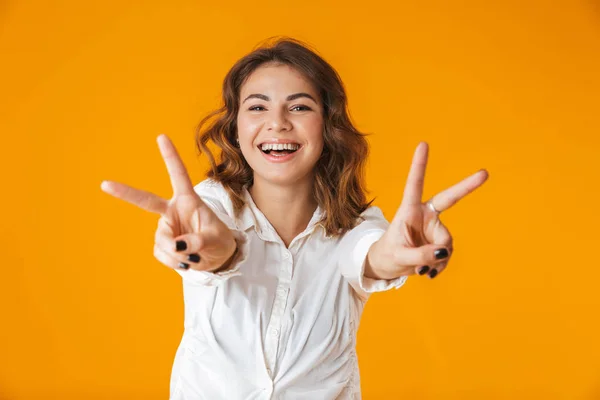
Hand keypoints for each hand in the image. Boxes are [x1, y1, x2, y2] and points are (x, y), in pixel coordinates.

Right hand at [100, 134, 236, 271]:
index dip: (170, 156)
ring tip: (194, 258)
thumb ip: (199, 240)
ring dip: (177, 253)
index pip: (178, 175)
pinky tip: (186, 263)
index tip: (161, 136)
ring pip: (162, 241)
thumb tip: (178, 245)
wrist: (217, 259)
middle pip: (146, 201)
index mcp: (188, 200)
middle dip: (126, 193)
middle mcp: (173, 211)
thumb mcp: (217, 240)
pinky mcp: (162, 245)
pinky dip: (174, 262)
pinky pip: (162, 254)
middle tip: (105, 184)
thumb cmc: (220, 241)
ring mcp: (165, 228)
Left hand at [366, 142, 487, 278]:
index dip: (419, 165)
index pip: (414, 184)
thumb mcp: (399, 257)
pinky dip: (439, 266)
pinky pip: (447, 255)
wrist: (388, 266)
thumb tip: (444, 251)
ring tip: (422, 269)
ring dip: (438, 259)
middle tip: (484, 173)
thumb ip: (420, 255)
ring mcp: (435, 228)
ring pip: (447, 243)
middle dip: (467, 186)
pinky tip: (428, 272)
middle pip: (449, 199)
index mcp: (409, 210)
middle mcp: (425, 215)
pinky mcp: (440, 242)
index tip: (423, 144)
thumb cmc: (388, 255)